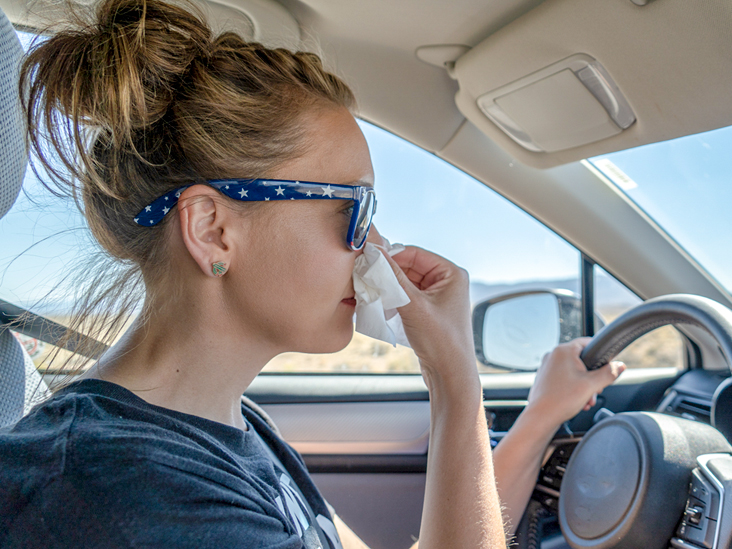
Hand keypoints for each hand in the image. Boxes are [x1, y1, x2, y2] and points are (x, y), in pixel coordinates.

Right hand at [380, 246, 477, 394]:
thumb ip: (393, 278)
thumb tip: (376, 254)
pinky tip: (381, 305)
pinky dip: (392, 299)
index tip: (369, 259)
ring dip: (389, 287)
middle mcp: (446, 282)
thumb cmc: (441, 340)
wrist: (450, 375)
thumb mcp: (414, 305)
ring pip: (405, 283)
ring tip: (373, 292)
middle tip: (366, 276)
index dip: (392, 255)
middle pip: (409, 267)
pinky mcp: (427, 311)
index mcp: (451, 274)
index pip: (415, 254)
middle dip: (388, 273)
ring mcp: (436, 297)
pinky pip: (405, 297)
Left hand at [526, 338, 625, 428]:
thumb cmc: (562, 399)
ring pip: (574, 372)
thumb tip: (619, 366)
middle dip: (592, 377)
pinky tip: (579, 402)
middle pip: (581, 360)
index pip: (587, 343)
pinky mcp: (545, 378)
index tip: (607, 365)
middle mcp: (553, 355)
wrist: (541, 417)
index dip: (600, 354)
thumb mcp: (592, 385)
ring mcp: (547, 367)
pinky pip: (564, 379)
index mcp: (563, 351)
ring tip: (587, 400)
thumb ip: (608, 374)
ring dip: (585, 385)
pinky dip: (573, 388)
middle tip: (596, 389)